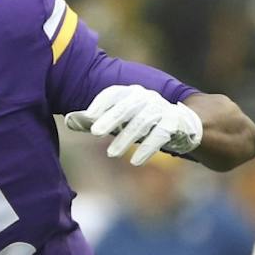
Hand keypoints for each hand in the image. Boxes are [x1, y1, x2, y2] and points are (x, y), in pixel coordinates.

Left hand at [63, 84, 201, 166]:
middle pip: (127, 106)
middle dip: (111, 119)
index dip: (100, 103)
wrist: (186, 124)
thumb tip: (69, 121)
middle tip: (95, 132)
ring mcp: (161, 110)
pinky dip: (147, 149)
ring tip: (111, 154)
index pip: (114, 93)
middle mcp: (146, 98)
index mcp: (131, 93)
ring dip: (126, 138)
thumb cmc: (144, 121)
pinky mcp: (173, 125)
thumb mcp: (119, 119)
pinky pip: (160, 136)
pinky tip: (135, 162)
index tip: (88, 117)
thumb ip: (95, 120)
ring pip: (142, 122)